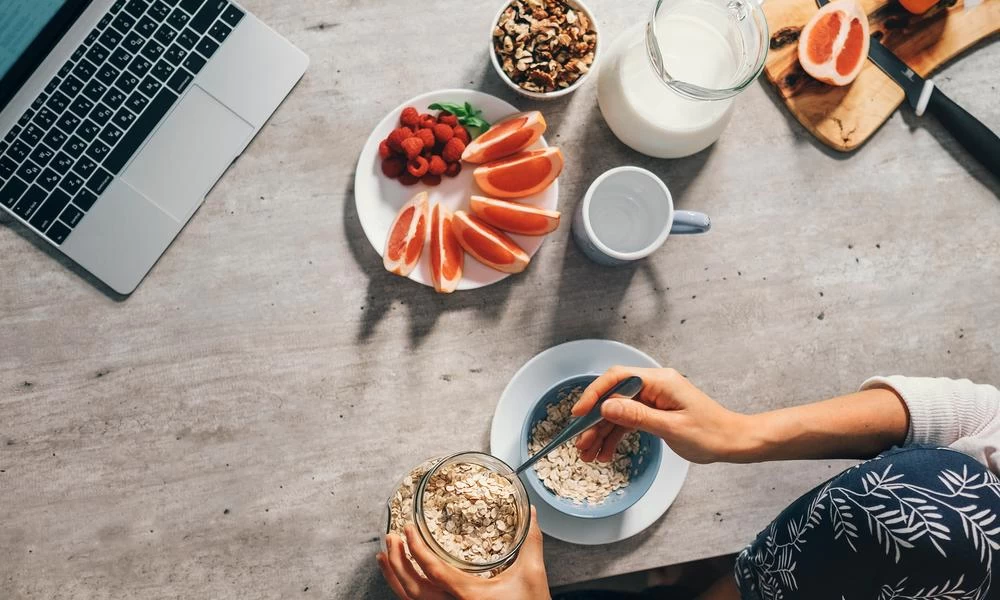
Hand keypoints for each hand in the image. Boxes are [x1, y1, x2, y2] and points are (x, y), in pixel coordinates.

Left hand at [376, 506, 549, 599]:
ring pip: (410, 599)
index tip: (408, 529)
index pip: (433, 571)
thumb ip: (530, 541)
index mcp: (468, 594)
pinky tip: (399, 576)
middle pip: (412, 588)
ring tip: (385, 554)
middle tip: (391, 537)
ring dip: (394, 576)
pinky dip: (403, 589)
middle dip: (396, 561)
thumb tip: (532, 513)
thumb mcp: (532, 574)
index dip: (416, 549)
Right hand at [572, 366, 748, 463]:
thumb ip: (637, 416)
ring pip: (618, 412)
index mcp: (659, 381)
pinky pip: (628, 420)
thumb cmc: (711, 433)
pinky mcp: (654, 411)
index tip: (579, 413)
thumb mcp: (671, 427)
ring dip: (602, 432)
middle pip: (614, 397)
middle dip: (594, 421)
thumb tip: (607, 406)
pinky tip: (605, 452)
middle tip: (580, 443)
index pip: (617, 378)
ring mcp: (653, 398)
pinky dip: (615, 436)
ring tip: (588, 454)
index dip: (595, 394)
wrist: (733, 442)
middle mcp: (654, 385)